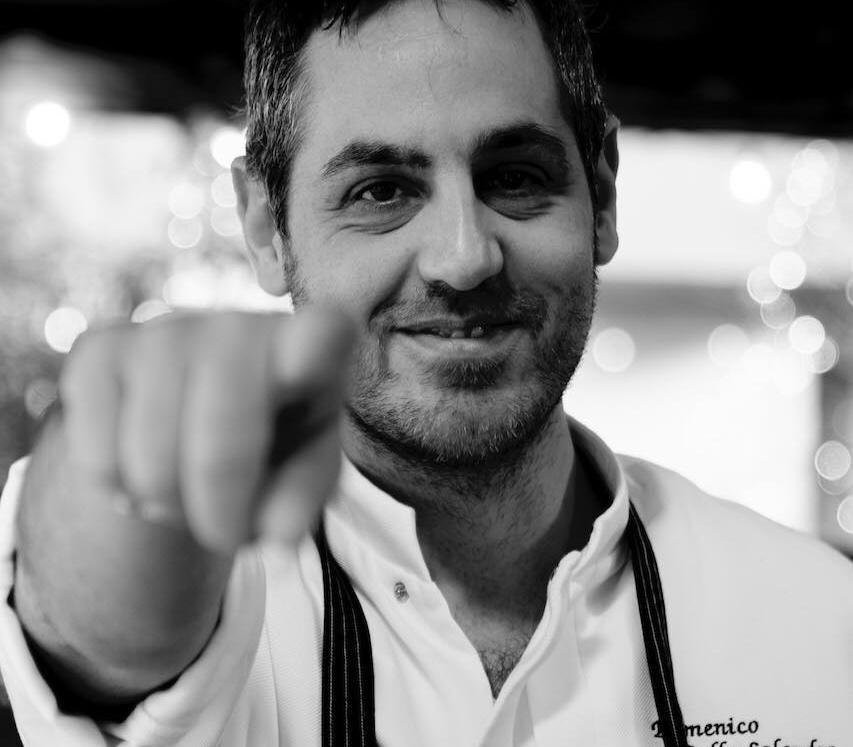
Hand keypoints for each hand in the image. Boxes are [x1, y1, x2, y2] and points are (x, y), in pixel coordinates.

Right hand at [58, 307, 355, 553]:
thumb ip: (302, 500)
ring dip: (165, 502)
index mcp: (310, 348)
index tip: (302, 368)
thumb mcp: (301, 477)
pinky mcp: (100, 348)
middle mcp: (238, 326)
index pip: (320, 334)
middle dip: (219, 502)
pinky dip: (114, 488)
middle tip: (226, 537)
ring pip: (151, 446)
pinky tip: (139, 473)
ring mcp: (165, 329)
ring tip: (184, 499)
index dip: (308, 348)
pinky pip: (95, 448)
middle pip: (224, 423)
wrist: (195, 422)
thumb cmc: (272, 447)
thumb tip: (280, 533)